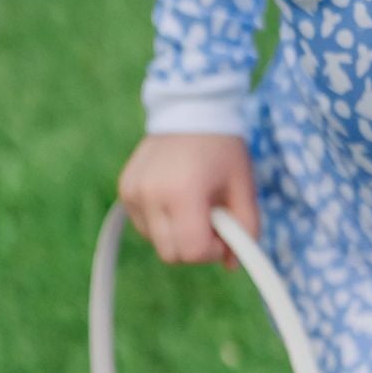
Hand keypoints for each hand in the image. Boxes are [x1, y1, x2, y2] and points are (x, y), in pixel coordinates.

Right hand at [118, 133, 259, 269]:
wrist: (191, 109)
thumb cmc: (223, 149)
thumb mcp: (244, 188)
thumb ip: (245, 230)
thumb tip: (231, 264)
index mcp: (182, 193)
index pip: (192, 252)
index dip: (211, 250)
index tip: (223, 232)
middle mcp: (151, 194)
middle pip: (171, 254)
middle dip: (195, 246)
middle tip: (211, 220)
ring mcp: (133, 192)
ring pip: (156, 242)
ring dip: (177, 234)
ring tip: (194, 203)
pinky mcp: (125, 189)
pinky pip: (144, 225)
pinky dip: (161, 221)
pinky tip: (176, 197)